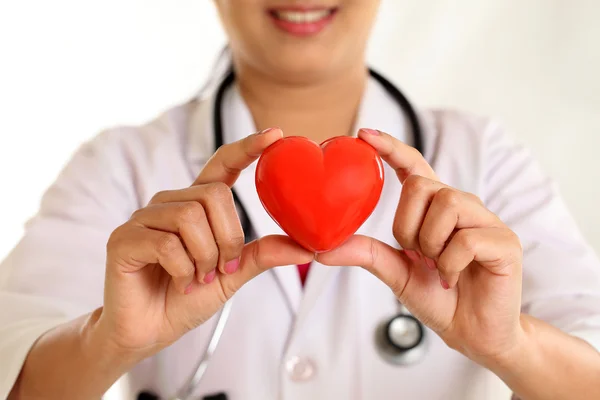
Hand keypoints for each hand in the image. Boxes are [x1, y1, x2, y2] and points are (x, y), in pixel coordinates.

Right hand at [98, 128, 312, 358]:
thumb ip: (262, 255)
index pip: (221, 165)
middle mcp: (169, 204)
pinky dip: (183, 270)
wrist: (148, 330)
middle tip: (220, 269)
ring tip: (199, 278)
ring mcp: (144, 219)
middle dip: (227, 239)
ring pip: (190, 218)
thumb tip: (306, 246)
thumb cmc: (187, 298)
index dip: (246, 148)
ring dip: (205, 257)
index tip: (274, 135)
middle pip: (214, 195)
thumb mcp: (232, 275)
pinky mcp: (124, 239)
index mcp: (196, 206)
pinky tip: (181, 283)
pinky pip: (166, 243)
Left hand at [317, 128, 524, 364]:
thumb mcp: (395, 273)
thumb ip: (365, 254)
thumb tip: (321, 248)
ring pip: (446, 204)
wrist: (474, 333)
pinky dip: (449, 266)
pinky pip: (465, 240)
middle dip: (408, 226)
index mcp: (434, 209)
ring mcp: (486, 221)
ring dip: (431, 244)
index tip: (363, 134)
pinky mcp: (504, 242)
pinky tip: (451, 279)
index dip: (390, 147)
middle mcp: (461, 206)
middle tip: (418, 256)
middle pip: (422, 185)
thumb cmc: (438, 298)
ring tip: (438, 267)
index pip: (413, 166)